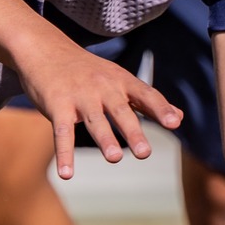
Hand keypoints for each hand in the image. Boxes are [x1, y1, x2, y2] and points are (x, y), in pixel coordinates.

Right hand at [13, 33, 183, 178]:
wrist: (45, 50)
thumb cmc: (89, 71)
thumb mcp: (120, 79)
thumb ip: (147, 100)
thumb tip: (179, 118)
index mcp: (122, 81)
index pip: (146, 94)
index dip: (161, 108)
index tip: (174, 122)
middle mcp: (103, 87)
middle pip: (120, 110)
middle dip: (132, 131)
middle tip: (144, 153)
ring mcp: (79, 96)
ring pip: (94, 120)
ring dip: (104, 139)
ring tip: (114, 158)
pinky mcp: (57, 105)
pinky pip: (61, 132)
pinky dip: (64, 154)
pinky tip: (67, 174)